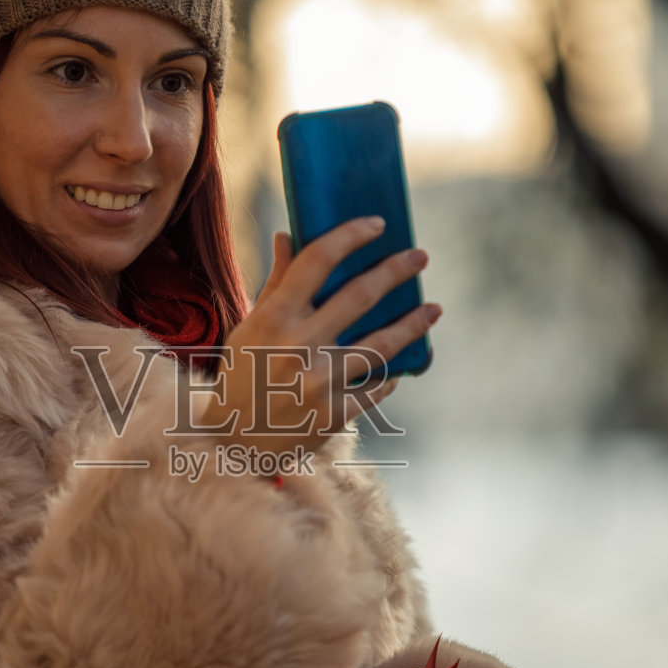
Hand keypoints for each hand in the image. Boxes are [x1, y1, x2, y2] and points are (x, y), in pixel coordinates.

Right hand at [194, 217, 441, 459]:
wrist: (234, 443)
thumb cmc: (242, 376)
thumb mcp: (249, 327)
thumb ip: (275, 283)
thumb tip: (289, 235)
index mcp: (273, 318)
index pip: (317, 261)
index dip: (350, 236)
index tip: (376, 224)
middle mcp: (297, 346)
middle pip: (360, 296)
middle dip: (396, 271)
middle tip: (419, 257)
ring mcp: (319, 382)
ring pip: (382, 345)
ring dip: (414, 324)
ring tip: (433, 309)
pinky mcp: (334, 414)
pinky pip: (375, 387)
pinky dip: (390, 375)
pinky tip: (402, 366)